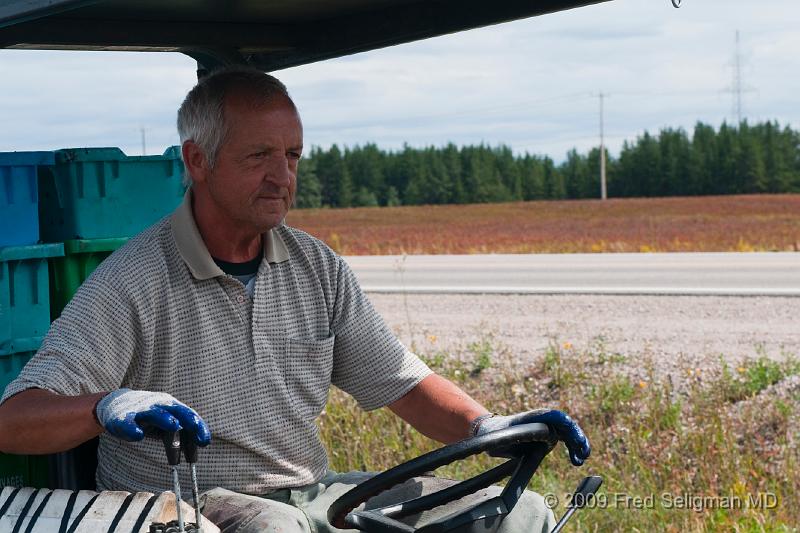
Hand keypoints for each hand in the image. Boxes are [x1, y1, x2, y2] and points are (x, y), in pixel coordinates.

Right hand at [95, 389, 210, 444]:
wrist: (117, 406)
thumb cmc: (149, 419)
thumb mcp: (166, 427)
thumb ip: (180, 439)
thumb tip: (194, 458)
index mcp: (172, 407)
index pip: (189, 416)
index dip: (198, 428)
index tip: (205, 442)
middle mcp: (159, 405)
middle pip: (177, 411)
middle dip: (188, 419)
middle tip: (196, 429)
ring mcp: (141, 410)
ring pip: (155, 413)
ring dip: (164, 418)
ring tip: (173, 425)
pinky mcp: (123, 418)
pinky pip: (128, 422)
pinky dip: (132, 428)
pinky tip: (138, 435)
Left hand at [472, 409, 589, 465]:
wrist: (491, 434)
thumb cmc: (492, 435)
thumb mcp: (497, 439)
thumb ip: (506, 440)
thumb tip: (504, 444)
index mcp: (531, 418)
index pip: (552, 416)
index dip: (564, 425)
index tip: (572, 436)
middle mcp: (542, 420)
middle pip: (564, 424)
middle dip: (576, 436)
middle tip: (583, 452)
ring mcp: (547, 427)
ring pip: (568, 432)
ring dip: (578, 444)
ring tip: (582, 458)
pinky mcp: (548, 435)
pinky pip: (565, 439)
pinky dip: (573, 448)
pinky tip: (577, 460)